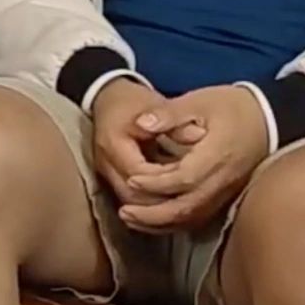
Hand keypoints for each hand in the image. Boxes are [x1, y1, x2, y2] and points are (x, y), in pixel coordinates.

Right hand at [88, 77, 180, 208]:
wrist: (108, 97)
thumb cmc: (133, 101)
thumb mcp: (154, 105)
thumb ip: (174, 122)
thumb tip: (199, 134)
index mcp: (113, 144)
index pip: (140, 174)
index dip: (165, 180)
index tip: (189, 178)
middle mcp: (105, 163)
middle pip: (132, 197)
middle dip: (161, 203)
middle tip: (191, 201)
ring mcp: (105, 173)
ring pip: (130, 202)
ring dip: (155, 207)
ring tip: (183, 207)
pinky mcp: (111, 177)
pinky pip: (131, 198)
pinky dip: (150, 203)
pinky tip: (170, 203)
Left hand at [117, 85, 270, 232]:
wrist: (271, 119)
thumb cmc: (233, 106)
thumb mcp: (200, 101)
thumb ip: (169, 114)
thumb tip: (140, 123)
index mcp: (217, 155)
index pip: (184, 178)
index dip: (156, 183)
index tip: (131, 178)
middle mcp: (223, 180)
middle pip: (187, 207)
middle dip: (153, 214)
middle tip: (124, 212)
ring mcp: (227, 192)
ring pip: (192, 217)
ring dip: (161, 223)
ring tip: (132, 219)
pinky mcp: (226, 196)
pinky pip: (199, 217)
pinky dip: (175, 222)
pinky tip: (155, 220)